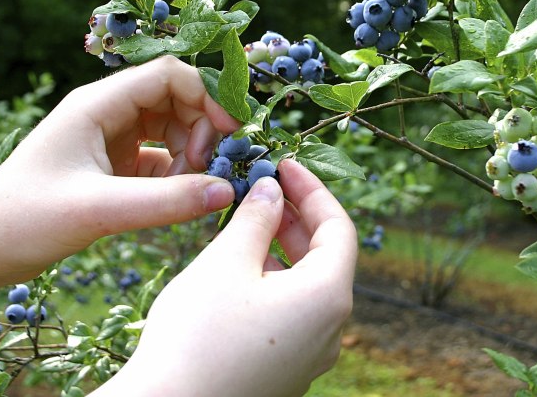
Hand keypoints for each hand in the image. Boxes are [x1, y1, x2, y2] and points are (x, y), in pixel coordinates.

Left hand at [0, 55, 241, 279]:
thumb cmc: (25, 220)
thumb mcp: (99, 210)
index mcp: (97, 104)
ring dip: (191, 153)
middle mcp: (106, 113)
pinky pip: (159, 158)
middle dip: (201, 129)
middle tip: (207, 171)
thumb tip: (226, 191)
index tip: (230, 133)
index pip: (169, 74)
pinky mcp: (111, 166)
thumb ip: (166, 201)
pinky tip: (177, 201)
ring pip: (170, 127)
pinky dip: (176, 175)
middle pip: (175, 98)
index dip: (207, 96)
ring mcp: (109, 138)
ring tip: (189, 190)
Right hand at [95, 159, 357, 396]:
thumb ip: (256, 218)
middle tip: (261, 189)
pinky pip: (291, 315)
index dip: (313, 190)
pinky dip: (272, 283)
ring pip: (306, 287)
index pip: (339, 228)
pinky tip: (236, 272)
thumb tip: (272, 189)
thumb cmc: (196, 337)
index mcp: (328, 298)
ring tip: (242, 227)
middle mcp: (330, 331)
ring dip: (280, 250)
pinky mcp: (285, 373)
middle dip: (294, 218)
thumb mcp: (226, 263)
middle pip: (325, 258)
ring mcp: (309, 357)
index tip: (284, 164)